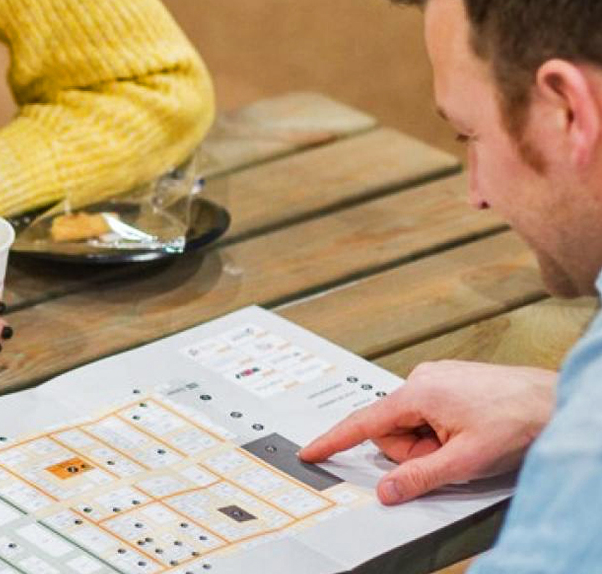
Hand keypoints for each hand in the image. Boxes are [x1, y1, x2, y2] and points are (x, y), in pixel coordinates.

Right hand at [299, 360, 555, 504]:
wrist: (556, 401)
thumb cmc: (519, 421)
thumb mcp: (466, 461)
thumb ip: (420, 476)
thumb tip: (386, 490)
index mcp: (418, 392)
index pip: (363, 422)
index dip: (334, 441)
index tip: (311, 451)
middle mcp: (422, 378)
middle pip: (393, 429)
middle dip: (415, 450)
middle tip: (449, 458)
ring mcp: (438, 377)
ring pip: (413, 423)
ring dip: (432, 442)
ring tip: (467, 443)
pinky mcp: (451, 381)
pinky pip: (429, 413)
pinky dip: (442, 430)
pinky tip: (470, 432)